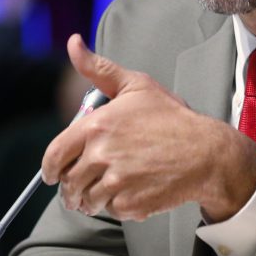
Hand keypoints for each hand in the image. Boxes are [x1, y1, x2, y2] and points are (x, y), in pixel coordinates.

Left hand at [43, 34, 255, 221]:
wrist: (206, 152)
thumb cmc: (172, 118)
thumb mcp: (136, 85)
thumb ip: (98, 68)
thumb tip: (73, 43)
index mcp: (96, 126)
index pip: (55, 155)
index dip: (50, 169)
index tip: (53, 175)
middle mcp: (101, 155)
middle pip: (69, 182)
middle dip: (73, 187)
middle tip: (85, 185)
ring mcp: (115, 182)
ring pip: (86, 200)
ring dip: (92, 199)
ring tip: (108, 189)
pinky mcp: (130, 203)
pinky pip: (109, 211)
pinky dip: (116, 206)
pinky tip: (131, 192)